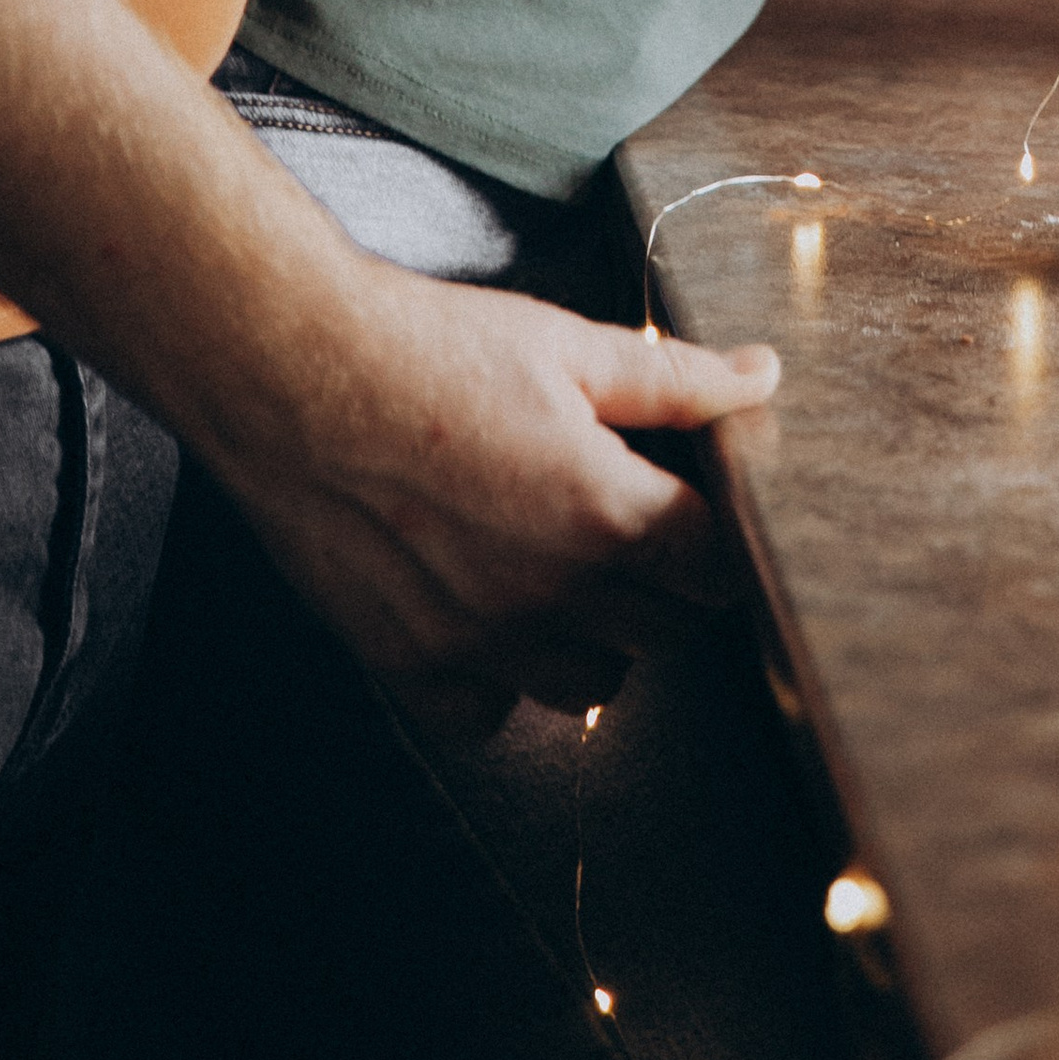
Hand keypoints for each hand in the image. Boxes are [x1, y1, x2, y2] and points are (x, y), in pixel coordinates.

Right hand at [211, 261, 779, 726]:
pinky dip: (502, 678)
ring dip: (598, 636)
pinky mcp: (409, 662)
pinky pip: (489, 713)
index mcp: (606, 512)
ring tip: (569, 569)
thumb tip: (763, 377)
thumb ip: (677, 380)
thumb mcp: (570, 346)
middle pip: (667, 630)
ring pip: (592, 684)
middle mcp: (550, 595)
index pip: (717, 565)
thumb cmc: (432, 349)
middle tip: (632, 524)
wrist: (295, 373)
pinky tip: (492, 611)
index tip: (697, 507)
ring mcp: (478, 640)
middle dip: (666, 582)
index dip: (718, 533)